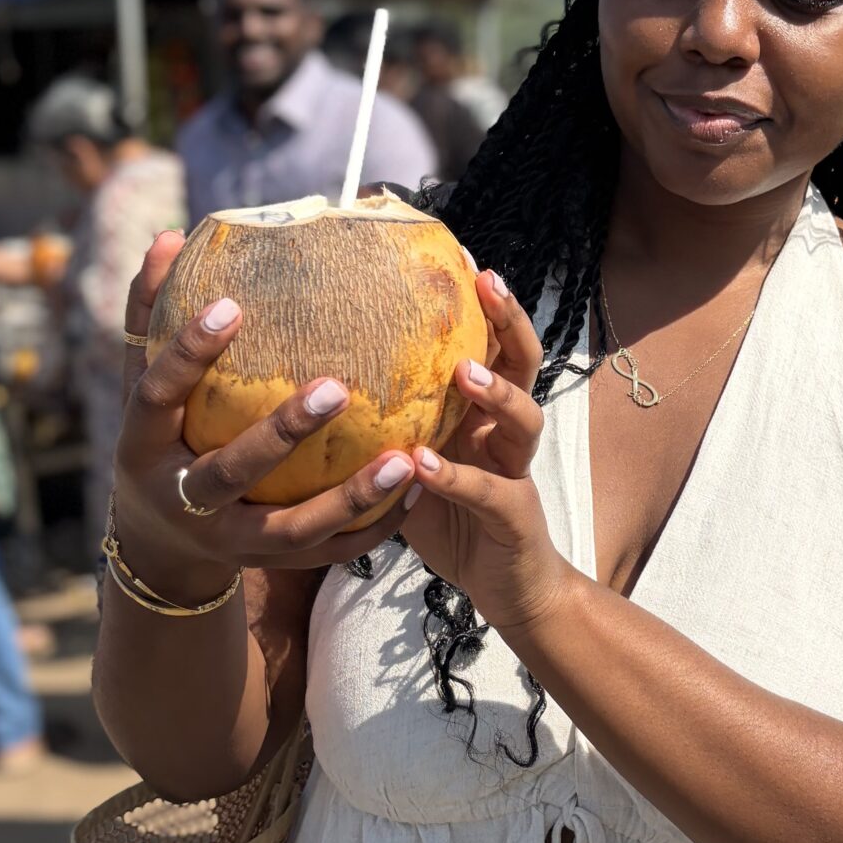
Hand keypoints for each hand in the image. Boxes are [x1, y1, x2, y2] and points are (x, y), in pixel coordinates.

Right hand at [109, 232, 418, 599]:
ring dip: (349, 498)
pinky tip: (416, 486)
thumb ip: (152, 314)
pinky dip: (371, 526)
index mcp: (142, 446)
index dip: (188, 354)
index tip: (230, 305)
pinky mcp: (269, 564)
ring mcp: (227, 540)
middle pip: (231, 471)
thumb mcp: (140, 382)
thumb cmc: (160, 437)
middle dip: (281, 433)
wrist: (160, 544)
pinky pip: (327, 553)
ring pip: (292, 529)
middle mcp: (182, 499)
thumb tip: (170, 236)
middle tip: (336, 387)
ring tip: (402, 458)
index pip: (157, 396)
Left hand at [403, 270, 576, 641]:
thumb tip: (318, 378)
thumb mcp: (416, 463)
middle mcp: (508, 433)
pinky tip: (422, 464)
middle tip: (484, 280)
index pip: (492, 344)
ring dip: (494, 393)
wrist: (508, 590)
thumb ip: (388, 425)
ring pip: (524, 421)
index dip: (484, 301)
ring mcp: (517, 472)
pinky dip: (456, 476)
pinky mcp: (514, 516)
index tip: (461, 252)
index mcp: (486, 414)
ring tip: (460, 372)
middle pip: (522, 363)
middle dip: (508, 320)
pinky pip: (487, 491)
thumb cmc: (453, 521)